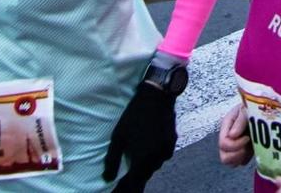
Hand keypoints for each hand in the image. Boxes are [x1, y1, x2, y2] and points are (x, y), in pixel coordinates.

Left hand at [103, 66, 181, 192]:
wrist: (157, 97)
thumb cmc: (134, 117)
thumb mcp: (118, 138)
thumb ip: (112, 160)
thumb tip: (107, 178)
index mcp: (143, 160)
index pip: (135, 184)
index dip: (127, 188)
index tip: (120, 189)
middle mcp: (157, 158)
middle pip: (145, 175)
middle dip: (135, 176)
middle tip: (126, 173)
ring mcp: (166, 150)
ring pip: (154, 165)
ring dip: (145, 165)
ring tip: (136, 157)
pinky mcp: (172, 142)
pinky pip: (161, 155)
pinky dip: (153, 155)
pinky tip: (147, 146)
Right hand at [217, 105, 252, 166]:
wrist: (263, 107)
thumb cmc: (253, 105)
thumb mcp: (246, 108)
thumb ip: (240, 120)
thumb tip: (232, 135)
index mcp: (226, 126)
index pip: (224, 144)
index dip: (235, 144)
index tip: (248, 137)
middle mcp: (227, 137)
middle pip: (224, 157)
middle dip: (237, 154)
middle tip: (248, 145)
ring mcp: (234, 145)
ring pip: (230, 162)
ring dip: (241, 157)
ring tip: (250, 148)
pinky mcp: (242, 150)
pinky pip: (240, 162)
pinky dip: (246, 159)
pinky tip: (253, 150)